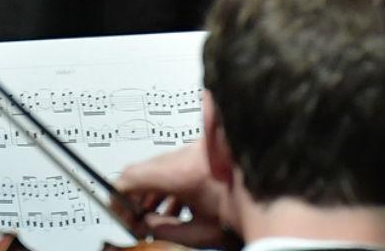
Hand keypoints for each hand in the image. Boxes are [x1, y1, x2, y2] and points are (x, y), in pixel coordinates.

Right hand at [115, 143, 229, 247]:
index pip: (130, 178)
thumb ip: (166, 228)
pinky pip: (169, 170)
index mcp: (177, 173)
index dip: (117, 196)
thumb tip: (145, 226)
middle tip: (132, 220)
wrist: (267, 189)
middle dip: (131, 198)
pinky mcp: (195, 157)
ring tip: (150, 218)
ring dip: (148, 193)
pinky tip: (172, 210)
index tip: (116, 212)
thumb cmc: (240, 208)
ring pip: (154, 171)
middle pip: (140, 173)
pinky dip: (163, 189)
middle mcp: (179, 158)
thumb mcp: (200, 229)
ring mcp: (187, 155)